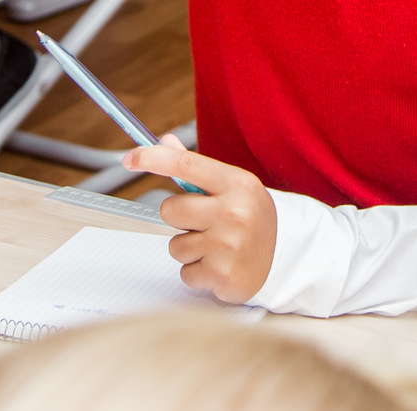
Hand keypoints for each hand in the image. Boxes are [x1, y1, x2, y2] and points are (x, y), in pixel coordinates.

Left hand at [122, 135, 277, 303]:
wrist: (286, 258)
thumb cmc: (252, 218)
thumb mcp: (232, 186)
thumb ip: (196, 168)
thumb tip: (165, 142)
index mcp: (236, 184)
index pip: (186, 164)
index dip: (154, 158)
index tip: (131, 158)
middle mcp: (233, 212)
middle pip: (170, 210)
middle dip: (179, 218)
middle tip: (203, 222)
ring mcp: (227, 245)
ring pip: (174, 245)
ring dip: (189, 248)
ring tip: (216, 246)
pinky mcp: (221, 274)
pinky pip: (185, 272)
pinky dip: (197, 272)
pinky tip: (219, 265)